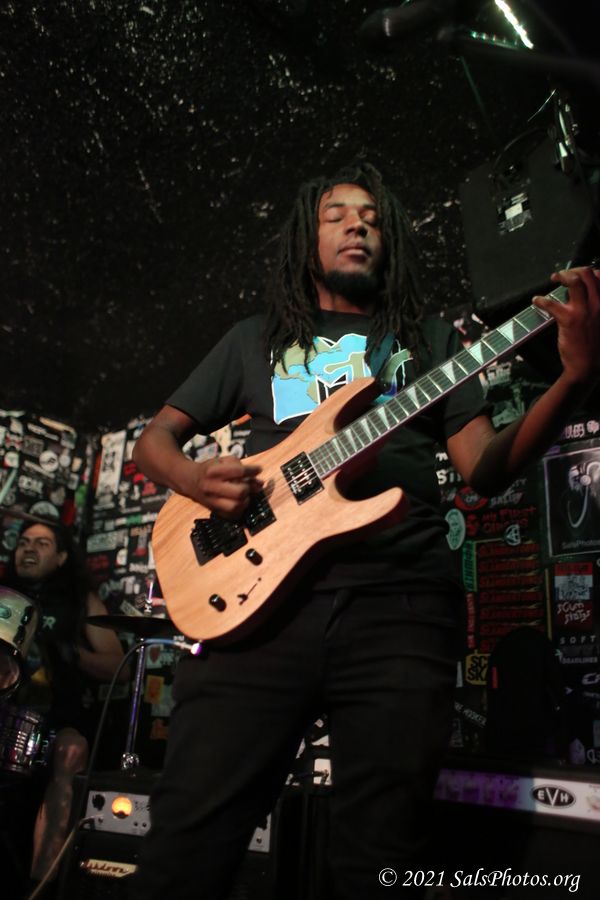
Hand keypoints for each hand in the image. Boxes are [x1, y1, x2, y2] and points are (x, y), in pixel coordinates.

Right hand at [187, 455, 262, 519]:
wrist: (189, 480)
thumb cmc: (209, 469)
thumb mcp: (222, 461)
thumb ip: (241, 468)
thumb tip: (260, 483)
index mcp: (213, 471)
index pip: (239, 471)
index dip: (253, 471)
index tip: (259, 469)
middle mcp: (211, 487)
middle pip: (239, 492)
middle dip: (248, 488)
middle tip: (248, 485)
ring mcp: (212, 501)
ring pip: (236, 506)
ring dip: (245, 501)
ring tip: (245, 496)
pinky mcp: (213, 511)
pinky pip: (232, 515)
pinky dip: (240, 510)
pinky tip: (240, 502)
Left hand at [534, 266, 599, 385]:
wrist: (588, 367)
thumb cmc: (595, 346)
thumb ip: (595, 307)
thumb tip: (581, 294)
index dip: (589, 272)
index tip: (579, 276)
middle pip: (588, 274)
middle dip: (573, 270)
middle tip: (563, 276)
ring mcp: (585, 311)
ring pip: (575, 281)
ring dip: (562, 276)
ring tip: (554, 278)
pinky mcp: (570, 320)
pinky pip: (553, 303)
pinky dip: (541, 300)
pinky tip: (537, 300)